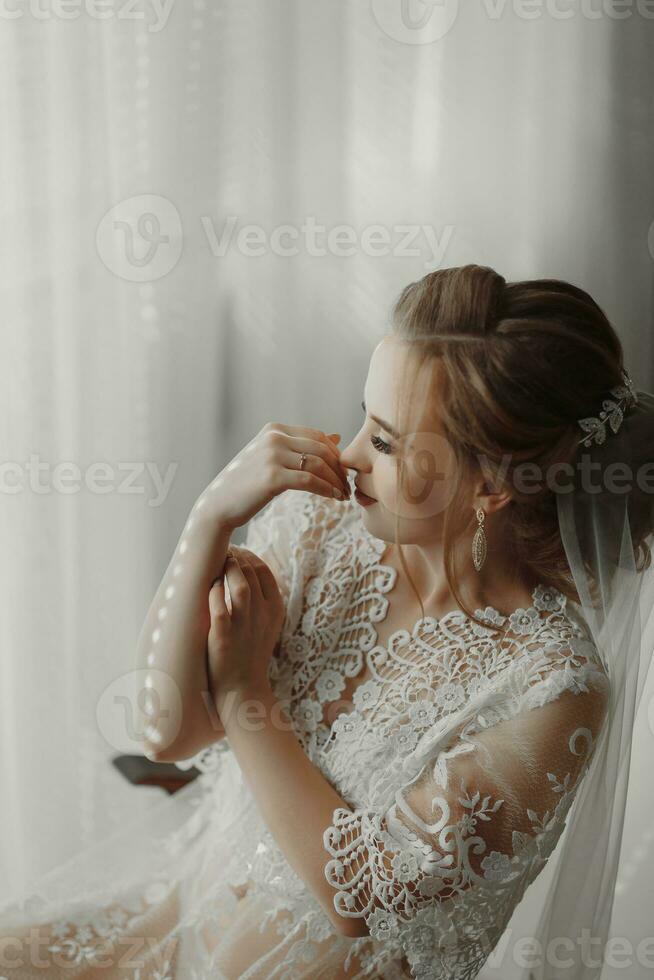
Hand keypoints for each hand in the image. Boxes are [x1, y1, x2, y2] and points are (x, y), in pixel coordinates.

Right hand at [194, 423, 349, 531]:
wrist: (218, 505)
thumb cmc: (248, 484)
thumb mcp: (274, 458)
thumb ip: (302, 446)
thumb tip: (336, 435)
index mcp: (274, 429)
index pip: (318, 436)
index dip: (336, 455)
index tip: (343, 473)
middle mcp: (273, 438)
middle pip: (322, 449)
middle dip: (339, 469)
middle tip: (348, 486)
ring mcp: (272, 456)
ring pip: (318, 464)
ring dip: (336, 481)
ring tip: (343, 495)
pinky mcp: (272, 477)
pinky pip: (310, 481)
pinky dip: (327, 490)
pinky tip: (334, 499)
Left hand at [207, 546, 285, 710]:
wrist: (242, 690)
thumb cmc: (249, 652)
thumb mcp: (266, 623)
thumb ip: (260, 597)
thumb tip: (244, 568)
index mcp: (274, 609)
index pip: (264, 570)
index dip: (248, 556)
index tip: (234, 552)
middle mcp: (262, 616)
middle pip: (251, 573)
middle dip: (235, 558)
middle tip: (221, 554)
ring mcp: (243, 627)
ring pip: (240, 586)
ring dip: (228, 570)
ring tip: (217, 565)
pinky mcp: (222, 639)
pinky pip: (219, 608)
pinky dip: (214, 593)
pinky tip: (209, 587)